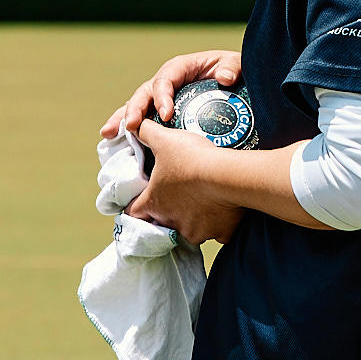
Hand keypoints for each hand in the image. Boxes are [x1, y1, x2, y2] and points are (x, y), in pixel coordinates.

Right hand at [101, 49, 243, 138]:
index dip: (162, 96)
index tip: (166, 115)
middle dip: (133, 110)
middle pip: (143, 94)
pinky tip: (118, 146)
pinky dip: (129, 132)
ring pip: (136, 107)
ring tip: (107, 135)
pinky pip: (143, 121)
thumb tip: (225, 78)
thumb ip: (232, 67)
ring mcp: (160, 98)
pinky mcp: (161, 114)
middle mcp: (165, 82)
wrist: (235, 83)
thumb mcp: (236, 65)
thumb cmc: (234, 72)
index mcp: (179, 68)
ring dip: (121, 120)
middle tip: (128, 127)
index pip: (164, 80)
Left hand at [127, 118, 246, 243]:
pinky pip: (218, 233)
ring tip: (204, 201)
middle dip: (169, 212)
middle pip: (164, 223)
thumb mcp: (164, 140)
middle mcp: (172, 221)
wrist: (226, 174)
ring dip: (194, 219)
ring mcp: (195, 231)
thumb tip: (134, 126)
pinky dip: (220, 225)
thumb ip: (146, 132)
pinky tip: (225, 211)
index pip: (133, 212)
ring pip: (191, 229)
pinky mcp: (219, 234)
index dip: (136, 204)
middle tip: (178, 197)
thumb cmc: (191, 159)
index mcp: (154, 203)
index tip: (141, 199)